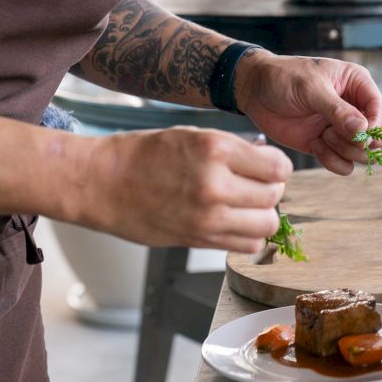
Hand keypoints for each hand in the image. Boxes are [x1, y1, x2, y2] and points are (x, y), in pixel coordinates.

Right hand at [74, 126, 291, 252]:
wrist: (102, 183)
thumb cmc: (143, 155)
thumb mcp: (192, 136)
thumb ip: (233, 150)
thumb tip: (268, 164)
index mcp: (215, 149)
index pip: (278, 167)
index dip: (278, 167)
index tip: (268, 167)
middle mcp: (215, 184)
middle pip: (274, 197)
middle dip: (270, 190)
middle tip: (254, 186)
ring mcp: (208, 217)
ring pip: (266, 225)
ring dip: (261, 216)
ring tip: (245, 207)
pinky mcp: (199, 240)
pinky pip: (247, 245)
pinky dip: (247, 236)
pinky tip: (233, 224)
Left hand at [235, 51, 381, 174]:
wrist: (255, 91)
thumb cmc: (283, 78)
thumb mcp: (310, 88)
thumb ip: (337, 110)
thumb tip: (363, 130)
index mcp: (357, 86)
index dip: (376, 127)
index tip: (358, 133)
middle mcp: (354, 108)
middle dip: (363, 144)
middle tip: (336, 136)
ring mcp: (341, 129)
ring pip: (363, 154)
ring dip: (344, 152)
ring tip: (321, 137)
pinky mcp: (326, 145)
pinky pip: (344, 165)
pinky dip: (332, 162)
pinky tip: (314, 145)